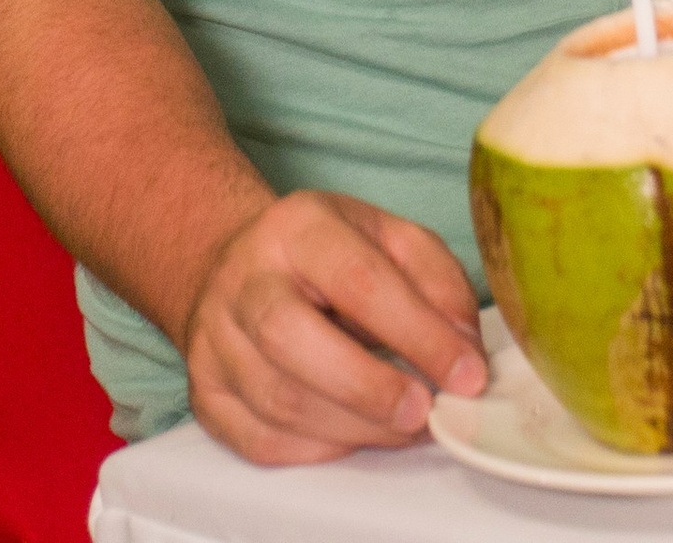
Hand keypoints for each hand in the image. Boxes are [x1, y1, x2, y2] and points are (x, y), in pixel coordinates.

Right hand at [184, 190, 486, 465]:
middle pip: (294, 340)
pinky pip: (262, 440)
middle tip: (425, 412)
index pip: (358, 280)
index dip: (418, 333)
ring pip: (280, 400)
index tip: (466, 374)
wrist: (236, 266)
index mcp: (298, 225)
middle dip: (370, 388)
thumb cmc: (326, 254)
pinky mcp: (205, 393)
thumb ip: (436, 280)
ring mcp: (215, 338)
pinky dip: (320, 447)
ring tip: (405, 425)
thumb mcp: (387, 236)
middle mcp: (245, 278)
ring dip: (356, 427)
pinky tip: (355, 432)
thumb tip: (465, 348)